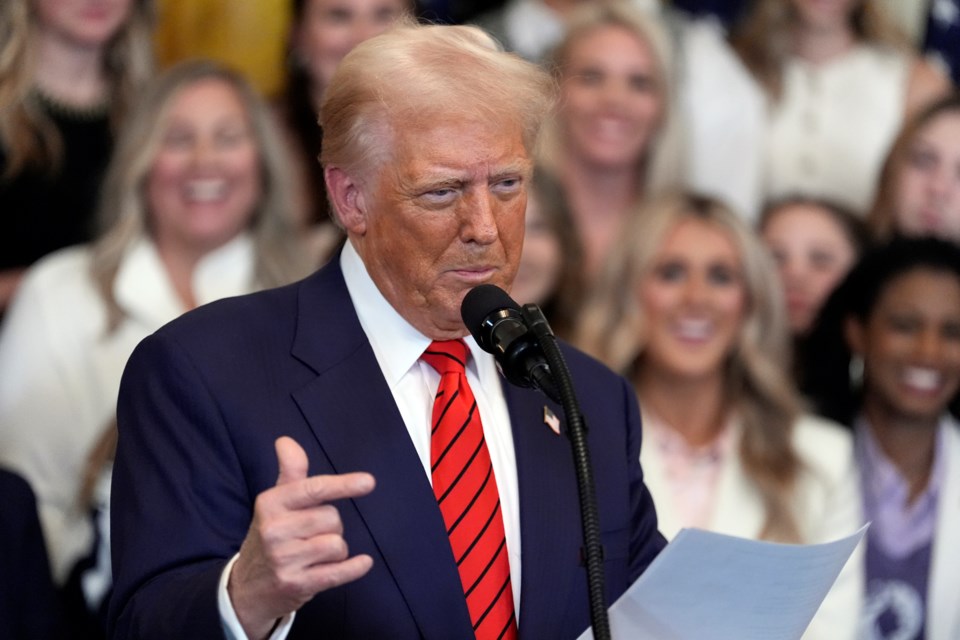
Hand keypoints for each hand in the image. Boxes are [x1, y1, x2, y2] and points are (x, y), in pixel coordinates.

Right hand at [228, 436, 375, 638]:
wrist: (247, 588)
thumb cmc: (271, 536)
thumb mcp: (275, 503)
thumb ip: (289, 472)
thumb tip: (285, 441)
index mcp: (270, 504)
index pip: (313, 489)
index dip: (343, 485)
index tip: (369, 482)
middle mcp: (273, 530)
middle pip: (332, 519)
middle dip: (332, 526)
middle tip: (313, 535)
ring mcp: (283, 560)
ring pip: (337, 544)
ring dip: (336, 550)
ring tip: (316, 555)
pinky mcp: (295, 585)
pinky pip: (338, 572)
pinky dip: (354, 567)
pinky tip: (362, 562)